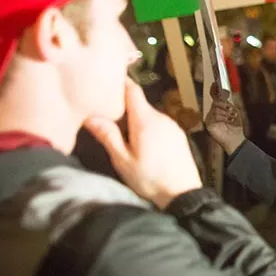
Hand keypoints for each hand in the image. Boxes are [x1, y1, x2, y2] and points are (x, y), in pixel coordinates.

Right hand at [85, 79, 201, 208]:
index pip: (133, 90)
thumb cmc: (150, 179)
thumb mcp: (123, 160)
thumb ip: (108, 136)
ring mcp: (172, 126)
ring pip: (148, 115)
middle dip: (123, 106)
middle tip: (104, 113)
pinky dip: (147, 127)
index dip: (120, 83)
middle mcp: (161, 117)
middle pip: (139, 103)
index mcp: (146, 120)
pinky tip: (140, 142)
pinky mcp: (178, 135)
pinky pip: (159, 124)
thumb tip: (91, 116)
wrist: (183, 194)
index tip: (107, 80)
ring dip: (135, 119)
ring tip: (119, 131)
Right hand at [204, 83, 244, 153]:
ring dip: (226, 113)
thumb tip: (223, 97)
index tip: (215, 83)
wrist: (235, 138)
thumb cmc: (235, 125)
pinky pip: (214, 116)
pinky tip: (228, 121)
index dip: (214, 89)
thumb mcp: (234, 111)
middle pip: (216, 102)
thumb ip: (228, 104)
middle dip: (224, 105)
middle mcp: (213, 111)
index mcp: (219, 107)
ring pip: (216, 109)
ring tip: (232, 118)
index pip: (214, 96)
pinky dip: (223, 118)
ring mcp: (210, 117)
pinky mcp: (208, 123)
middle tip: (232, 110)